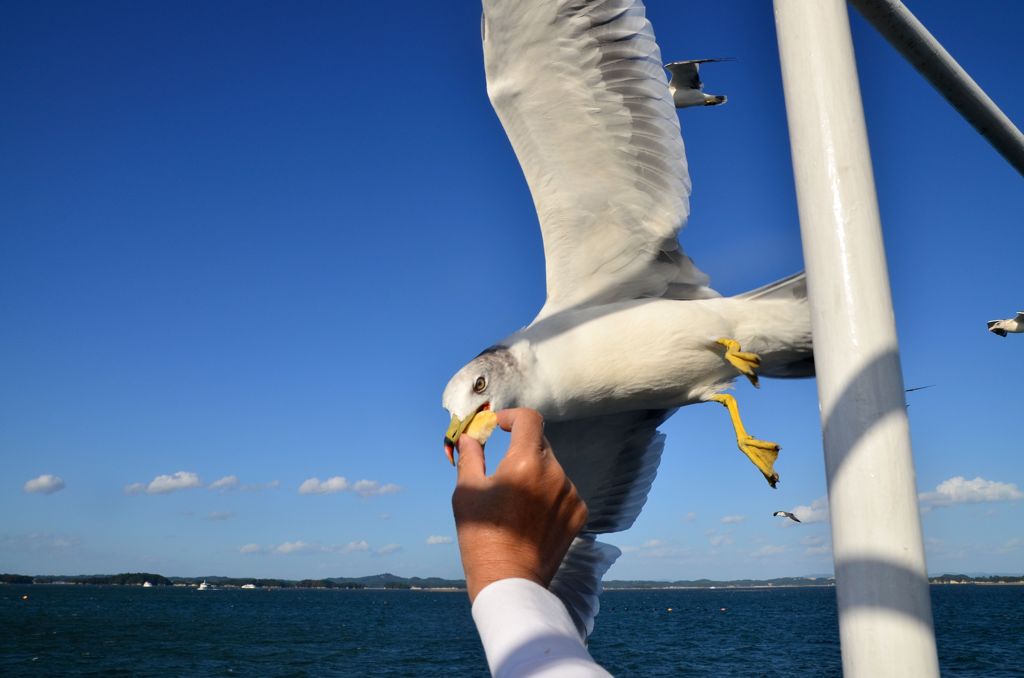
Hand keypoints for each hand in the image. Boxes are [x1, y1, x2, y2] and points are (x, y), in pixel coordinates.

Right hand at [452, 408, 587, 601]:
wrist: (510, 581)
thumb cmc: (482, 537)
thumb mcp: (466, 492)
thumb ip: (470, 457)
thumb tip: (468, 437)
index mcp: (526, 462)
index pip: (529, 419)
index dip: (512, 417)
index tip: (499, 426)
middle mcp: (555, 473)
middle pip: (540, 443)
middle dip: (520, 448)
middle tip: (501, 468)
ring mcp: (571, 494)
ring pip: (552, 468)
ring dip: (535, 473)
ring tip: (515, 502)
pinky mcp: (579, 513)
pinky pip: (563, 490)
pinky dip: (548, 494)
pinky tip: (531, 516)